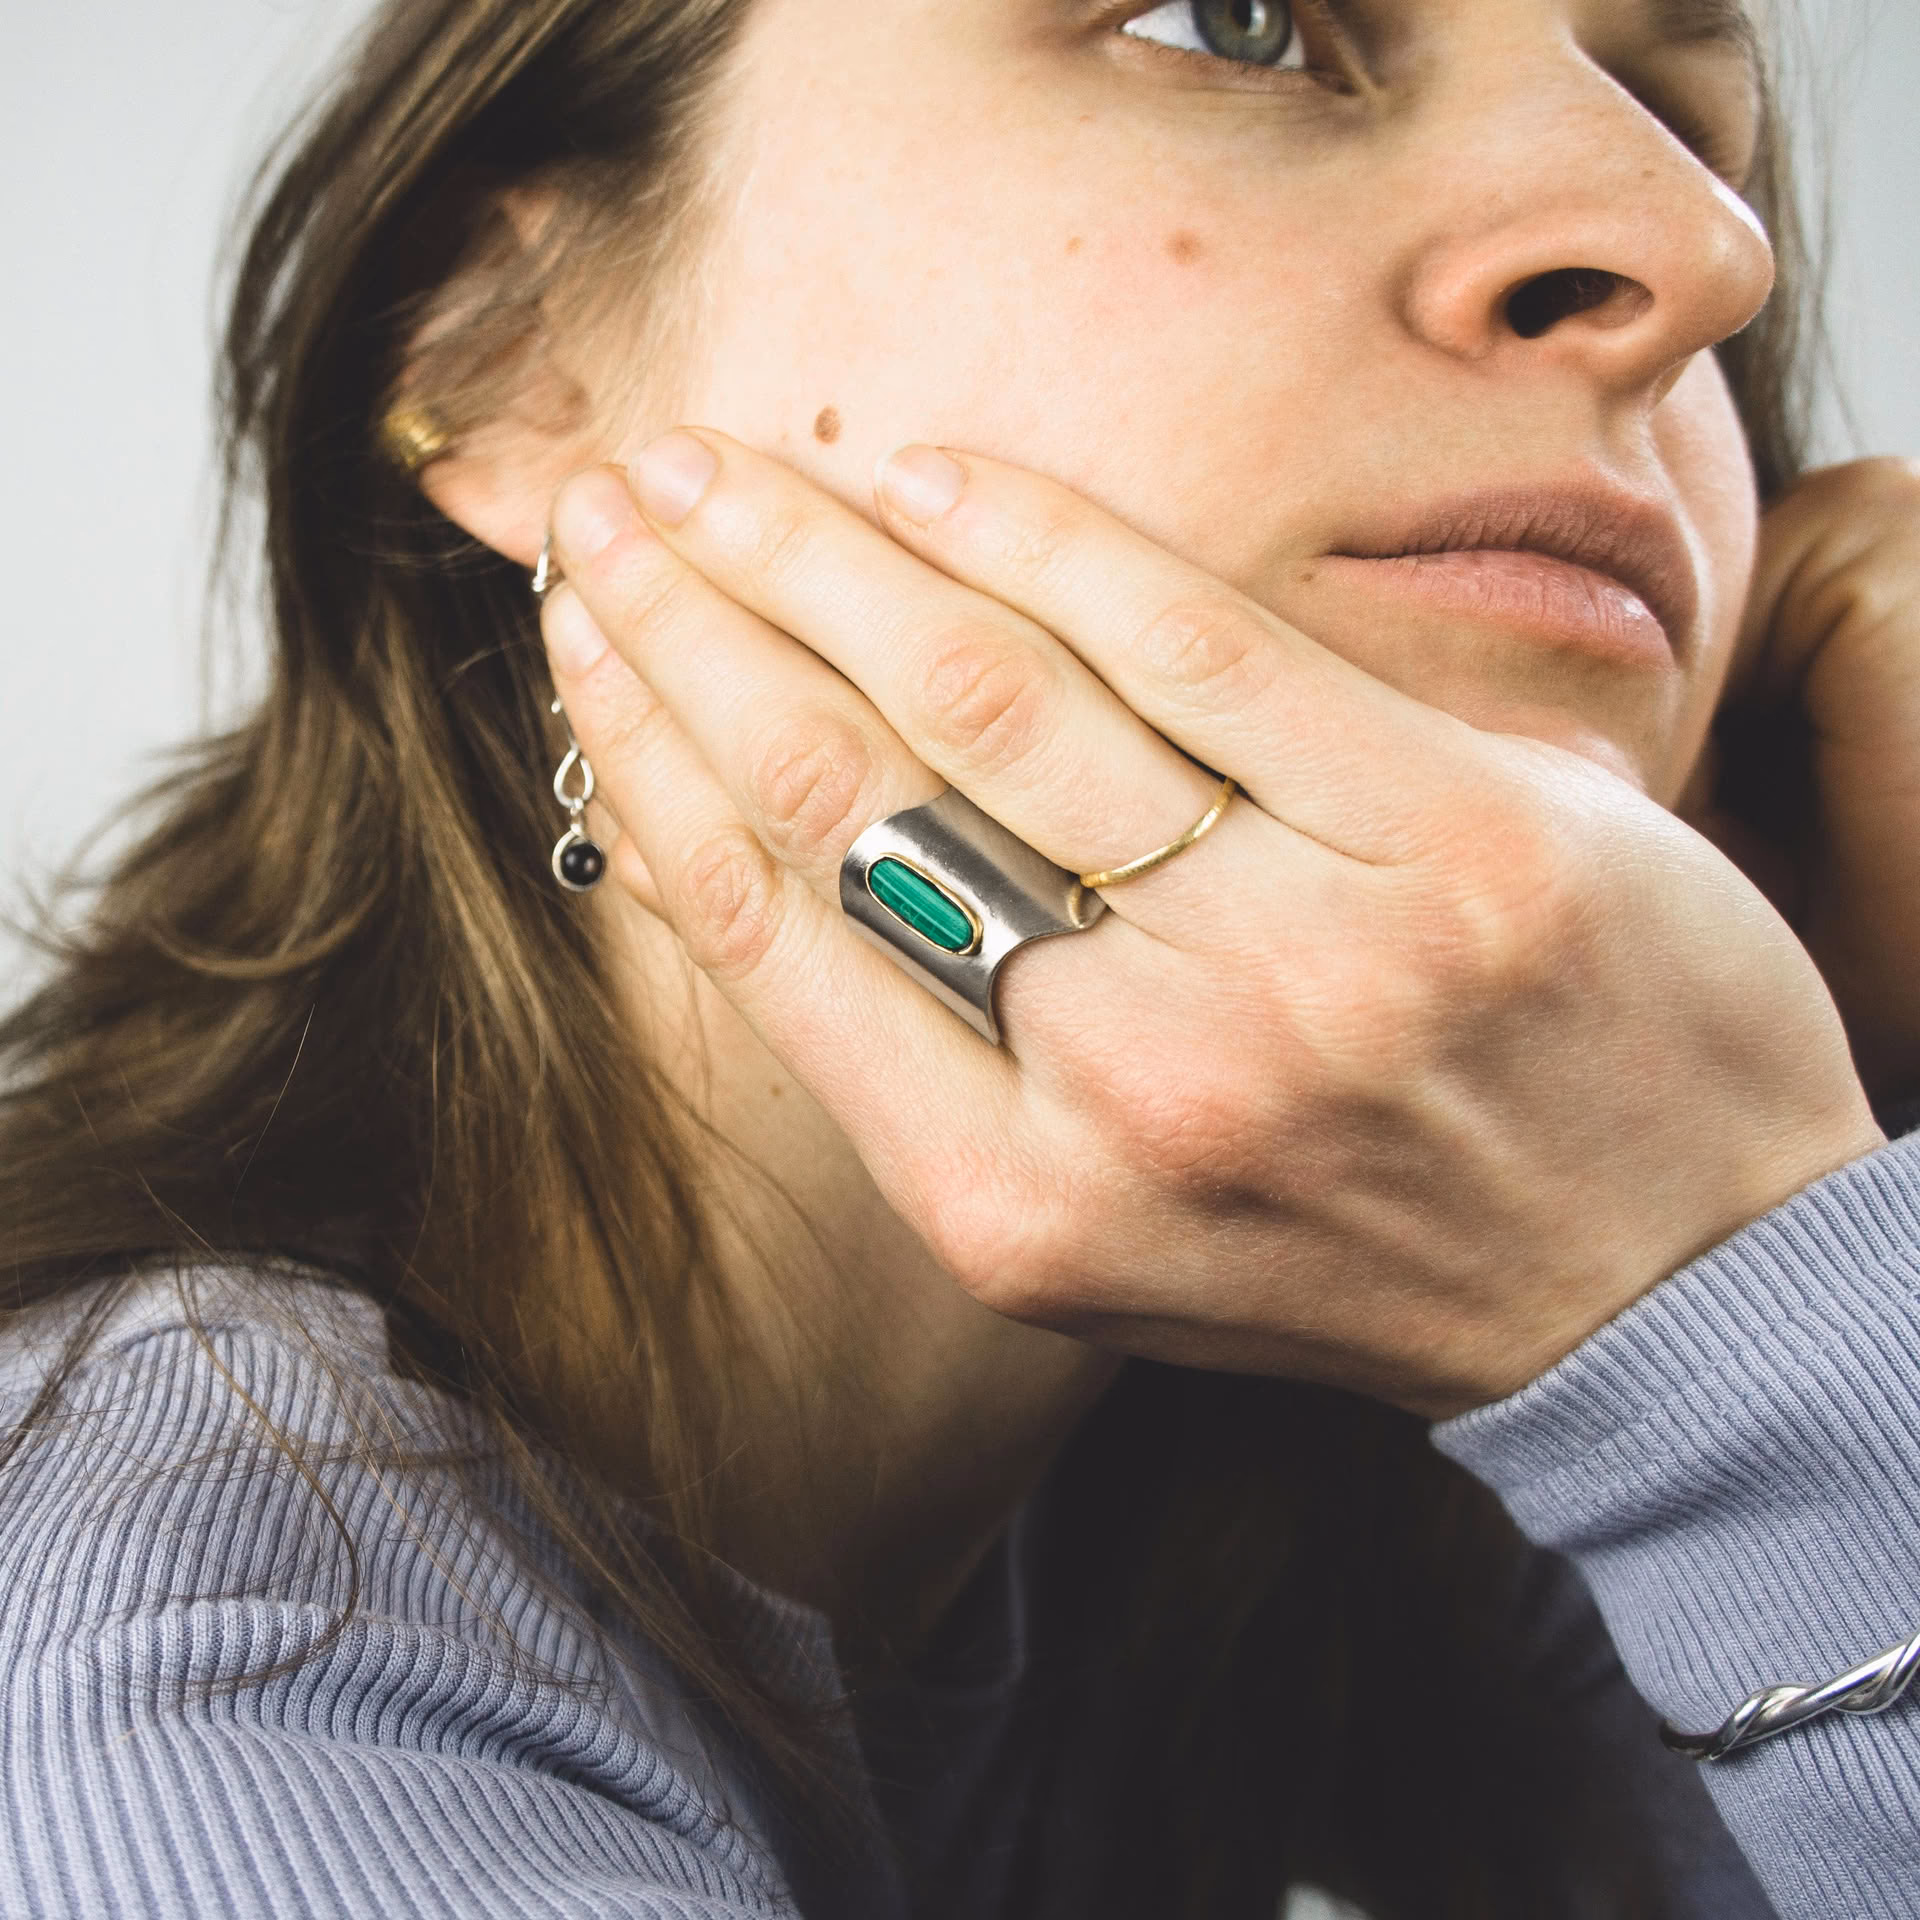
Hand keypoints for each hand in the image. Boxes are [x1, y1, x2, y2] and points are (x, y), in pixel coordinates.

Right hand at [541, 434, 1881, 1417]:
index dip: (648, 748)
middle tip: (607, 504)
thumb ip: (925, 1069)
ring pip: (992, 696)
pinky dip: (1047, 539)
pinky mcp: (1445, 834)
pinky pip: (1196, 642)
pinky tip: (933, 477)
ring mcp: (1296, 955)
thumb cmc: (1342, 1250)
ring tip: (720, 467)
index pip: (770, 922)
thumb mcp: (1093, 1237)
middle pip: (850, 783)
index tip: (579, 632)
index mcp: (1009, 1206)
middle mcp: (1131, 1086)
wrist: (1655, 1290)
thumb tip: (733, 842)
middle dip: (697, 615)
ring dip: (823, 551)